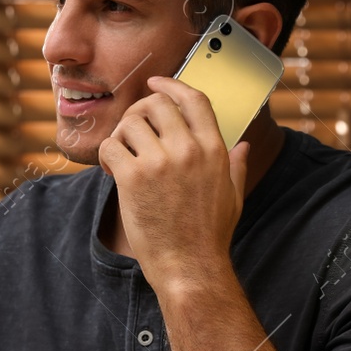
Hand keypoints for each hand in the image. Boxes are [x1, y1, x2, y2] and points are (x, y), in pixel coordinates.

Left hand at [98, 75, 249, 290]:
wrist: (189, 267)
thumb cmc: (209, 236)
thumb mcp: (234, 197)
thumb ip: (236, 166)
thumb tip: (244, 147)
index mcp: (214, 149)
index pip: (194, 99)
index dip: (172, 85)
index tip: (156, 83)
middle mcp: (189, 149)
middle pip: (157, 103)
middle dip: (139, 111)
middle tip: (131, 130)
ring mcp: (160, 162)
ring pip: (129, 122)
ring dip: (120, 135)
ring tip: (122, 156)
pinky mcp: (133, 178)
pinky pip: (110, 146)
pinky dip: (106, 155)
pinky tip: (112, 170)